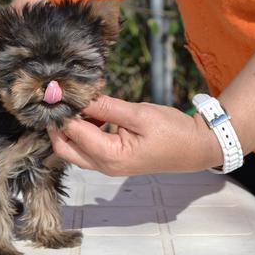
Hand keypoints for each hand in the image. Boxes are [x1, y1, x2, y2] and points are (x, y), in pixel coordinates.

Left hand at [48, 95, 223, 175]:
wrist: (196, 148)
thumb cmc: (173, 132)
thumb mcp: (140, 114)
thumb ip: (106, 107)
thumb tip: (79, 97)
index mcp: (110, 156)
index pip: (72, 131)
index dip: (64, 109)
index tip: (60, 88)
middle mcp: (104, 166)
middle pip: (63, 146)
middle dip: (58, 122)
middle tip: (63, 97)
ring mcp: (106, 165)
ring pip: (72, 147)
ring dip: (71, 124)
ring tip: (85, 100)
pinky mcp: (111, 160)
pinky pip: (86, 147)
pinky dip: (83, 129)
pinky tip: (95, 110)